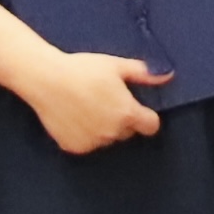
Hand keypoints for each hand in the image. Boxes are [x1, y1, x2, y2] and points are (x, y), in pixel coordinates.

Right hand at [25, 50, 169, 155]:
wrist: (46, 78)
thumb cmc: (82, 69)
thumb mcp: (116, 65)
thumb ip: (144, 73)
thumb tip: (168, 75)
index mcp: (127, 114)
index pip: (151, 126)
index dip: (146, 116)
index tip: (136, 107)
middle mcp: (112, 133)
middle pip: (127, 131)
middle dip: (122, 120)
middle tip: (105, 100)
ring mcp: (92, 143)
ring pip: (106, 138)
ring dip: (102, 127)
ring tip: (86, 106)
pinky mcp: (74, 148)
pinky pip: (86, 143)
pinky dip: (83, 134)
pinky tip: (73, 115)